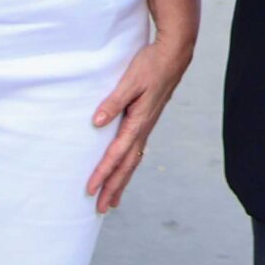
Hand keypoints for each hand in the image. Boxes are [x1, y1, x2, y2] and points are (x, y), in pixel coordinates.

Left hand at [85, 34, 193, 212]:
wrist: (174, 55)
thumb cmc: (152, 65)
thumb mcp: (130, 81)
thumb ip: (114, 102)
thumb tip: (98, 122)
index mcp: (138, 122)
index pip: (117, 154)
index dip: (103, 173)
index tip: (90, 190)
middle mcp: (144, 129)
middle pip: (127, 166)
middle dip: (114, 188)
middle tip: (101, 209)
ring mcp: (147, 126)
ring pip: (133, 161)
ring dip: (122, 181)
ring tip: (113, 200)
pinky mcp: (147, 120)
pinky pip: (136, 151)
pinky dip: (129, 166)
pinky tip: (125, 169)